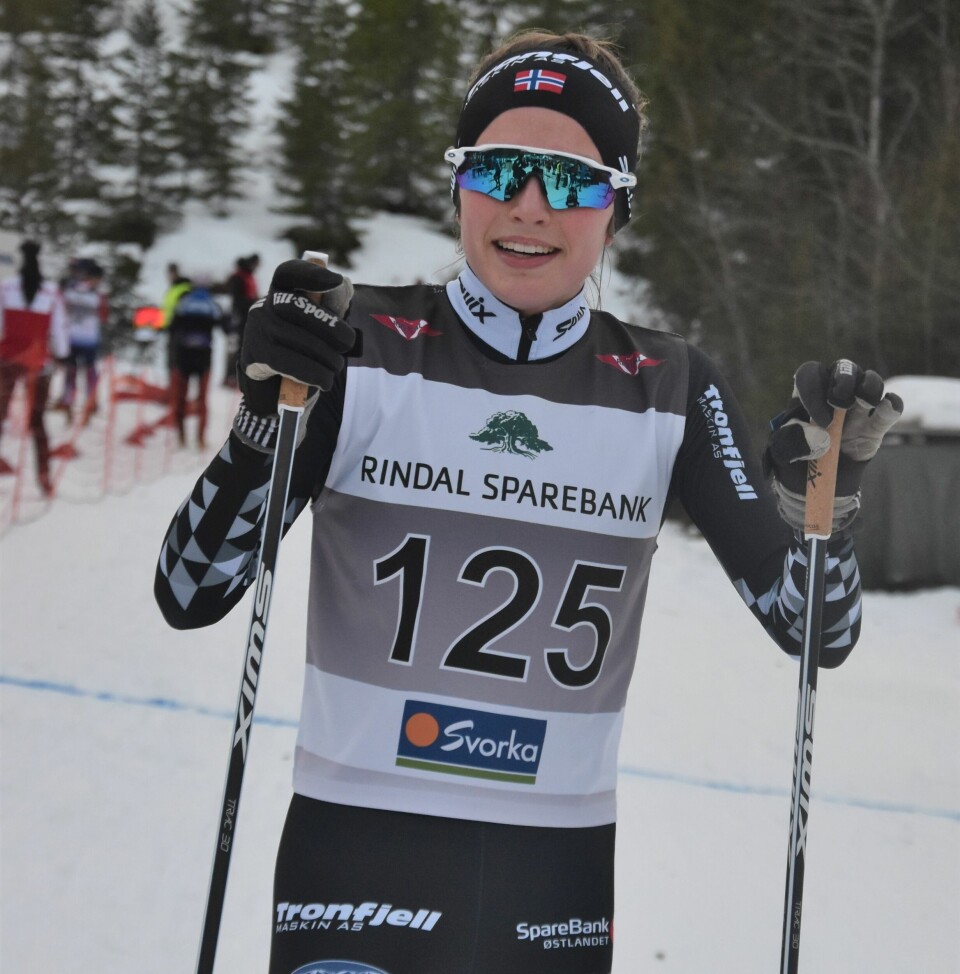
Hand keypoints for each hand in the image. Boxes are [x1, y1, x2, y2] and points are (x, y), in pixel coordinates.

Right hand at [238, 259, 358, 416]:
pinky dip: (312, 373)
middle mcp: (263, 308)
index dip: (310, 273)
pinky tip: (325, 381)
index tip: (336, 281)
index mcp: (280, 294)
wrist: (276, 392)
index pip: (288, 273)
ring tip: (336, 367)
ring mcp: (254, 331)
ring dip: (325, 355)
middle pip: (296, 306)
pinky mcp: (253, 357)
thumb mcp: (320, 331)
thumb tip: (344, 285)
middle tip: (347, 343)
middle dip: (328, 325)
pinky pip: (287, 362)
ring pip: (294, 337)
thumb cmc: (302, 354)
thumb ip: (332, 307)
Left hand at [763, 359, 902, 530]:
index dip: (814, 388)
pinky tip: (888, 407)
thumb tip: (822, 437)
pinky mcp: (874, 427)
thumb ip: (793, 441)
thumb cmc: (794, 459)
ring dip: (869, 386)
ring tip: (864, 403)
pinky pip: (889, 408)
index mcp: (806, 396)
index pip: (810, 374)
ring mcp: (856, 410)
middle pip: (843, 368)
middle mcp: (833, 395)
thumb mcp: (782, 452)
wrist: (815, 483)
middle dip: (844, 379)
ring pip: (869, 381)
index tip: (818, 418)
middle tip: (840, 402)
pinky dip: (892, 404)